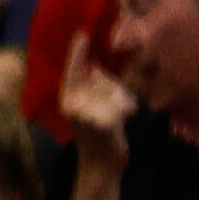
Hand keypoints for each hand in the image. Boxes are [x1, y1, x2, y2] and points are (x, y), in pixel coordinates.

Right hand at [57, 33, 133, 158]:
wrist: (100, 165)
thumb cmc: (99, 134)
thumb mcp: (89, 108)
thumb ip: (91, 88)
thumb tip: (95, 67)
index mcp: (68, 99)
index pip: (73, 71)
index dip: (78, 53)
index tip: (81, 34)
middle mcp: (73, 105)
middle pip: (101, 79)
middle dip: (113, 88)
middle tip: (114, 106)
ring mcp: (86, 115)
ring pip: (115, 91)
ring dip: (123, 100)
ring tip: (119, 116)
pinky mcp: (103, 124)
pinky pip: (124, 104)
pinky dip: (130, 109)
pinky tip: (126, 120)